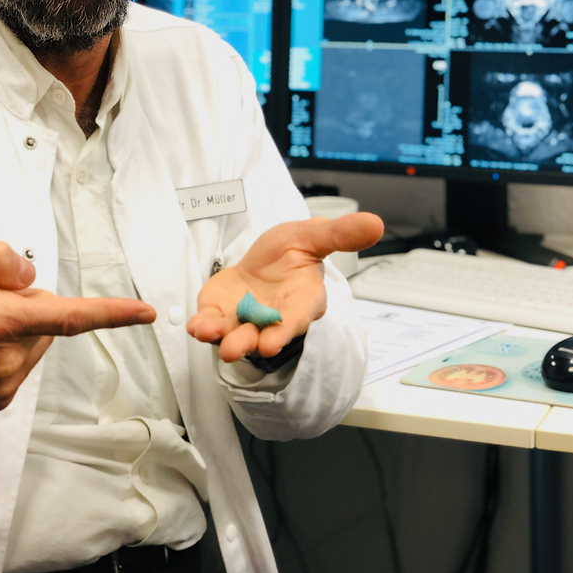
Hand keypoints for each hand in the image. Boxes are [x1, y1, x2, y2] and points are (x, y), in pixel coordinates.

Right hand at [0, 238, 154, 427]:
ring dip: (11, 324)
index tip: (144, 312)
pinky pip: (18, 359)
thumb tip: (28, 273)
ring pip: (33, 338)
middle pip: (46, 317)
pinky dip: (2, 344)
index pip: (70, 316)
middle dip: (22, 300)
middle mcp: (3, 360)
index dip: (112, 312)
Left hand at [187, 212, 382, 363]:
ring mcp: (246, 319)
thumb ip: (340, 234)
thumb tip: (375, 223)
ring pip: (236, 334)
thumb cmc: (292, 252)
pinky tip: (197, 326)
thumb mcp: (314, 235)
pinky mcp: (222, 315)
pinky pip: (213, 324)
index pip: (295, 318)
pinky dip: (204, 326)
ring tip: (210, 335)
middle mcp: (274, 317)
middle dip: (249, 342)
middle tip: (235, 349)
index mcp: (301, 300)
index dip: (284, 330)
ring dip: (223, 338)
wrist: (263, 258)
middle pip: (262, 334)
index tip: (272, 341)